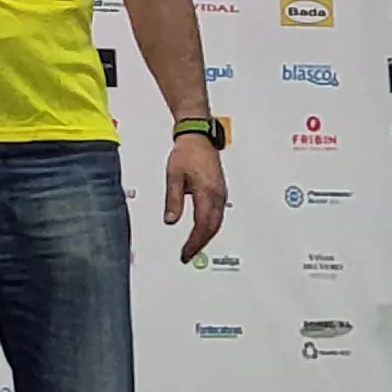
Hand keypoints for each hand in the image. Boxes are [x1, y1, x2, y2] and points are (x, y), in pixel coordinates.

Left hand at [160, 131, 227, 262]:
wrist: (198, 136)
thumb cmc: (187, 152)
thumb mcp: (174, 176)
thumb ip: (173, 200)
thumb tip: (170, 220)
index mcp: (207, 192)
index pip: (202, 226)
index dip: (194, 242)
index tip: (185, 252)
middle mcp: (218, 195)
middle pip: (212, 227)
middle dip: (200, 243)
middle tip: (188, 254)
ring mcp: (221, 193)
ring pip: (217, 222)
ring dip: (206, 236)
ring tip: (194, 246)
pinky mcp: (220, 190)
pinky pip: (218, 214)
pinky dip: (210, 225)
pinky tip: (202, 229)